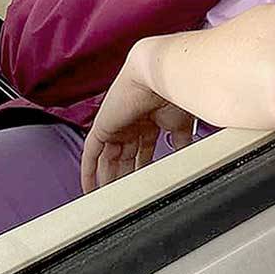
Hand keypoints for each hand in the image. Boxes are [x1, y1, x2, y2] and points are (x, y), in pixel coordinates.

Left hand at [81, 45, 195, 192]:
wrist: (162, 74)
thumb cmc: (177, 91)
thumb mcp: (182, 124)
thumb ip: (180, 141)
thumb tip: (186, 156)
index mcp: (151, 120)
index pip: (144, 148)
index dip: (144, 166)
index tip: (145, 182)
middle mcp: (132, 122)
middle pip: (125, 155)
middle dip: (125, 176)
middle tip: (124, 197)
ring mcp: (117, 124)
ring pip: (109, 157)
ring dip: (108, 177)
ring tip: (107, 198)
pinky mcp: (102, 126)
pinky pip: (91, 153)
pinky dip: (89, 170)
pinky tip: (89, 187)